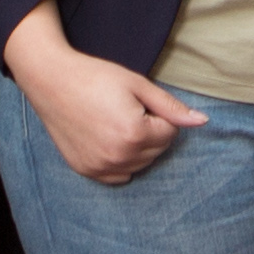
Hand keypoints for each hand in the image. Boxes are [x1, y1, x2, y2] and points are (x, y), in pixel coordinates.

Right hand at [10, 13, 201, 185]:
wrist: (51, 81)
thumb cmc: (95, 77)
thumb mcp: (137, 85)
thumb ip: (171, 107)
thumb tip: (202, 121)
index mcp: (134, 134)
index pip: (170, 132)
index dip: (158, 114)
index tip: (137, 101)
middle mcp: (118, 157)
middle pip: (157, 150)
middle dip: (151, 131)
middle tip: (126, 109)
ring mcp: (100, 167)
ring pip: (140, 164)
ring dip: (137, 147)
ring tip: (115, 121)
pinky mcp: (86, 171)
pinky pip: (119, 175)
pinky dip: (120, 161)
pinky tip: (106, 138)